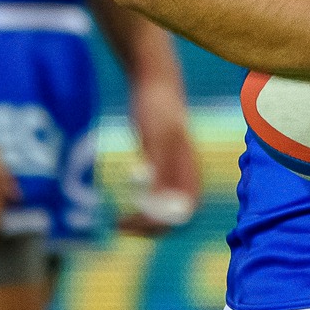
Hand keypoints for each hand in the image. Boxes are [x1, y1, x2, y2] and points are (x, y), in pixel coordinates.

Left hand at [118, 72, 200, 235]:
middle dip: (150, 228)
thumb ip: (158, 161)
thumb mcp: (155, 133)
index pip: (185, 211)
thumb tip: (156, 195)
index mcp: (190, 168)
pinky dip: (141, 209)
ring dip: (144, 222)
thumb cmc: (156, 104)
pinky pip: (156, 198)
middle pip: (176, 216)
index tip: (135, 223)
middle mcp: (184, 173)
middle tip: (121, 228)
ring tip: (119, 223)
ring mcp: (173, 171)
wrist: (154, 81)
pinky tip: (125, 205)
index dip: (163, 223)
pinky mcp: (160, 166)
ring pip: (164, 210)